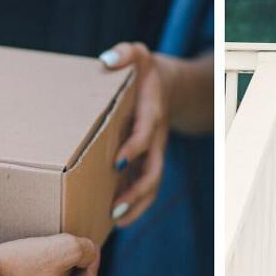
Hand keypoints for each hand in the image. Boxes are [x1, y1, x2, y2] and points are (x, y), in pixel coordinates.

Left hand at [99, 42, 168, 227]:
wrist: (168, 85)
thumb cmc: (145, 71)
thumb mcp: (137, 55)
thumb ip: (124, 54)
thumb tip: (107, 60)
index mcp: (151, 113)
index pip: (145, 134)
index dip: (134, 148)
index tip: (117, 162)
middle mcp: (155, 137)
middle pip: (153, 170)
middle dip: (137, 191)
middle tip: (115, 207)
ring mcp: (153, 151)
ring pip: (151, 183)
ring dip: (137, 204)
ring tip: (115, 222)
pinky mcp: (146, 159)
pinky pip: (144, 185)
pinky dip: (135, 203)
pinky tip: (115, 218)